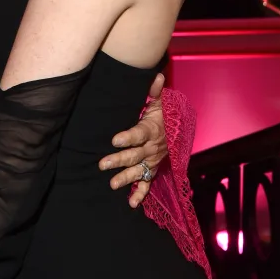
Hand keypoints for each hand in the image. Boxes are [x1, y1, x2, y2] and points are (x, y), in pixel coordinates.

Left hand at [98, 73, 167, 208]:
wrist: (177, 132)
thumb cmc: (163, 115)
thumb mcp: (160, 102)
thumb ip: (155, 90)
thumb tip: (157, 75)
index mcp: (152, 130)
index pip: (139, 133)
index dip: (127, 137)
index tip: (114, 140)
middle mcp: (153, 148)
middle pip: (135, 155)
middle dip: (119, 160)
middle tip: (102, 164)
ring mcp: (152, 161)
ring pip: (139, 171)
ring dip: (126, 178)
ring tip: (112, 184)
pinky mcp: (152, 170)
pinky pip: (148, 183)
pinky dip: (140, 194)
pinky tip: (131, 203)